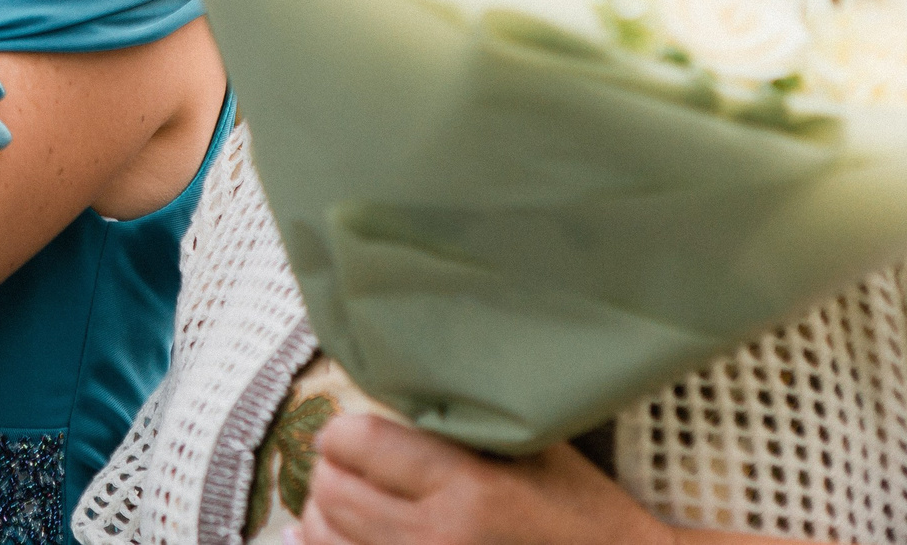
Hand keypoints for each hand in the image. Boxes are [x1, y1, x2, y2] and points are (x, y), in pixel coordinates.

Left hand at [299, 415, 668, 544]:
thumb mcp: (540, 450)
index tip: (346, 429)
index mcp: (469, 491)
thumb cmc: (584, 516)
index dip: (342, 431)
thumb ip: (471, 419)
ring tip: (334, 499)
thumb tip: (404, 377)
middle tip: (340, 461)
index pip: (360, 444)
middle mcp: (439, 540)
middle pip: (334, 493)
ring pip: (326, 540)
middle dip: (328, 470)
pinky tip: (331, 538)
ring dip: (321, 515)